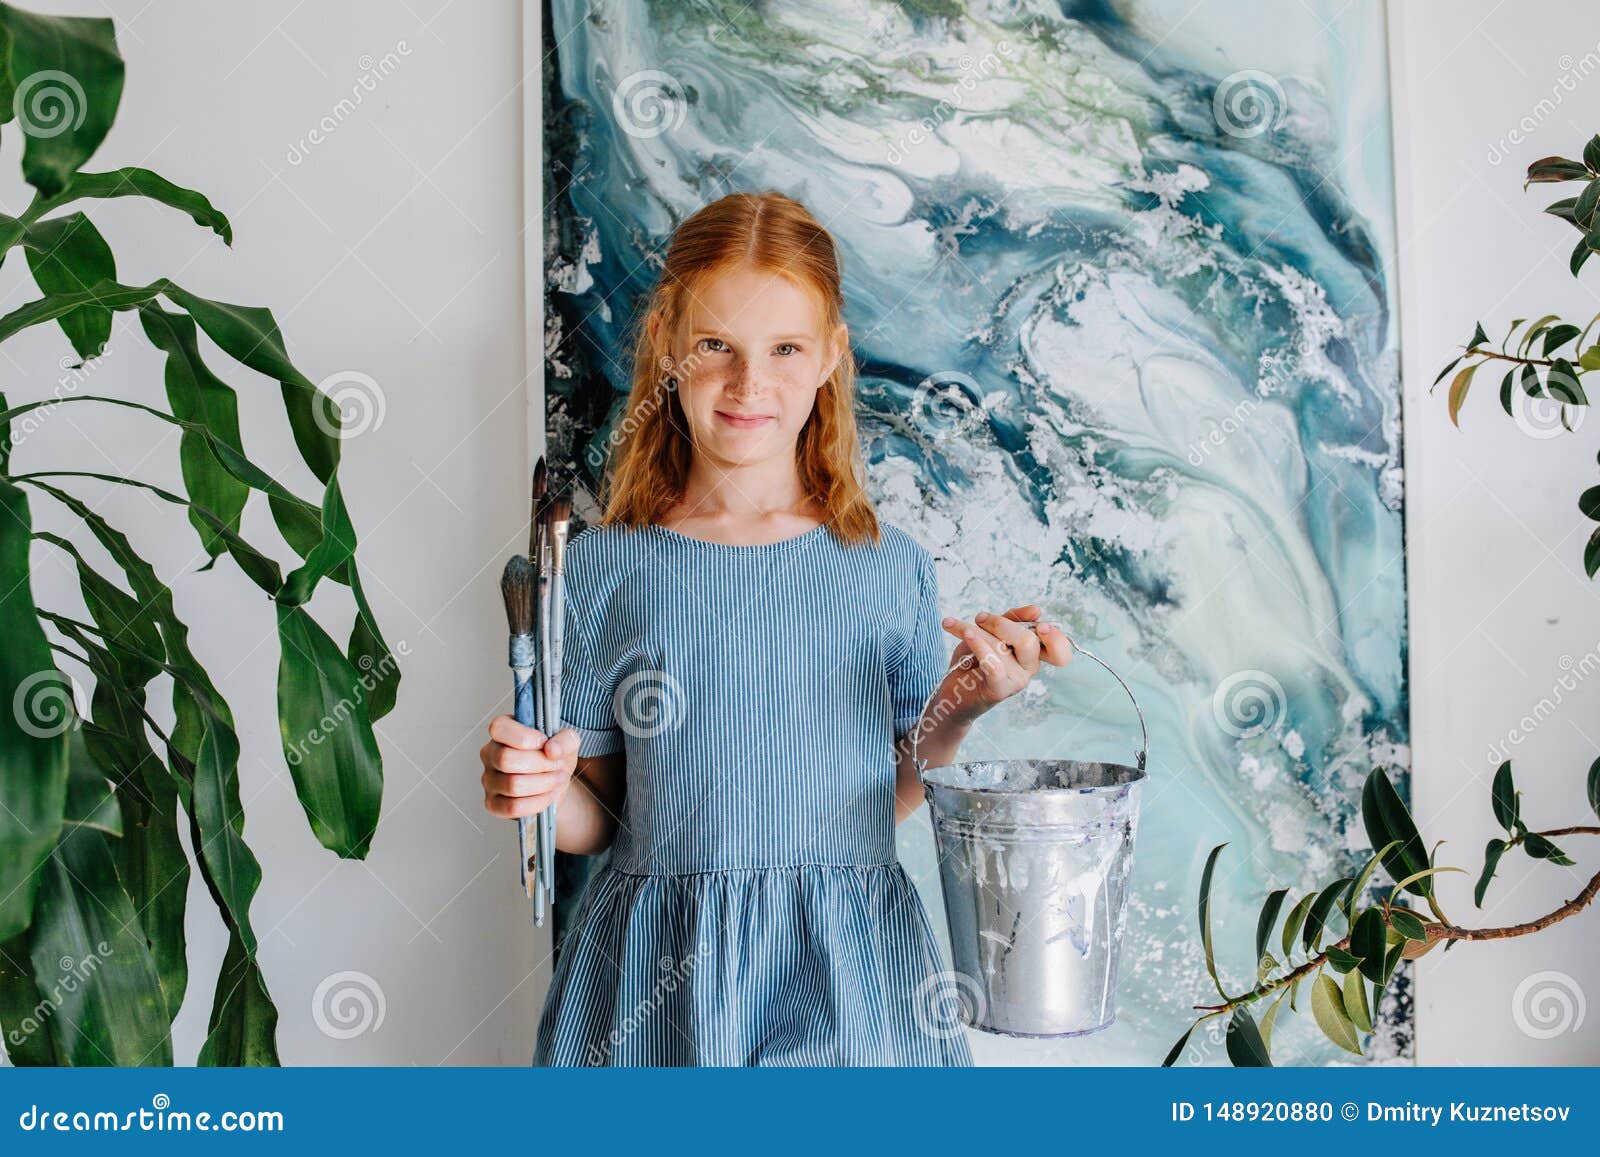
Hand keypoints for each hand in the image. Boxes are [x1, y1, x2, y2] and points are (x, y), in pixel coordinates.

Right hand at [480, 715, 579, 819]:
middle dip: (540, 764)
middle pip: (506, 759)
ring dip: (543, 783)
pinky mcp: (492, 804)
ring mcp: (488, 780)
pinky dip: (537, 802)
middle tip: (557, 765)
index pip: (499, 728)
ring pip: (512, 785)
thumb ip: (566, 739)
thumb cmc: (554, 756)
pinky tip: (548, 795)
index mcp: (502, 730)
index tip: (545, 742)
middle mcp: (489, 754)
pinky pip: (512, 807)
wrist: (555, 783)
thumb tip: (552, 749)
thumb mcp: (567, 742)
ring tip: (556, 779)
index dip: (525, 737)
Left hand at [937, 603, 1073, 722]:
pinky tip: (967, 636)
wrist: (954, 691)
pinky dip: (978, 646)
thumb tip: (1036, 610)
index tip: (1041, 625)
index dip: (1056, 637)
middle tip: (980, 618)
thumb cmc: (973, 660)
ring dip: (976, 632)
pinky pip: (993, 664)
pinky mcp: (999, 690)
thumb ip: (1011, 620)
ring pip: (1002, 648)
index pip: (1059, 649)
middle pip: (1028, 640)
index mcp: (1032, 653)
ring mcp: (1017, 681)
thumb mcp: (991, 632)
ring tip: (957, 627)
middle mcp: (1029, 668)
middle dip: (1000, 623)